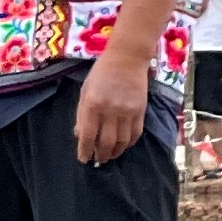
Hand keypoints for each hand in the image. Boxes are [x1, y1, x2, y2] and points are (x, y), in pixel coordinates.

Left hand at [72, 44, 149, 165]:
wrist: (127, 59)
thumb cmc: (101, 74)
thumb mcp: (85, 92)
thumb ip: (83, 114)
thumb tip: (80, 135)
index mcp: (92, 105)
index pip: (87, 136)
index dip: (85, 151)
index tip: (83, 159)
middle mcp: (110, 111)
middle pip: (105, 143)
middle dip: (100, 155)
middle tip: (98, 161)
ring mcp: (127, 111)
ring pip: (122, 142)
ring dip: (115, 152)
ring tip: (110, 156)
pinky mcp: (140, 110)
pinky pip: (135, 134)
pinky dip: (129, 144)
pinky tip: (123, 146)